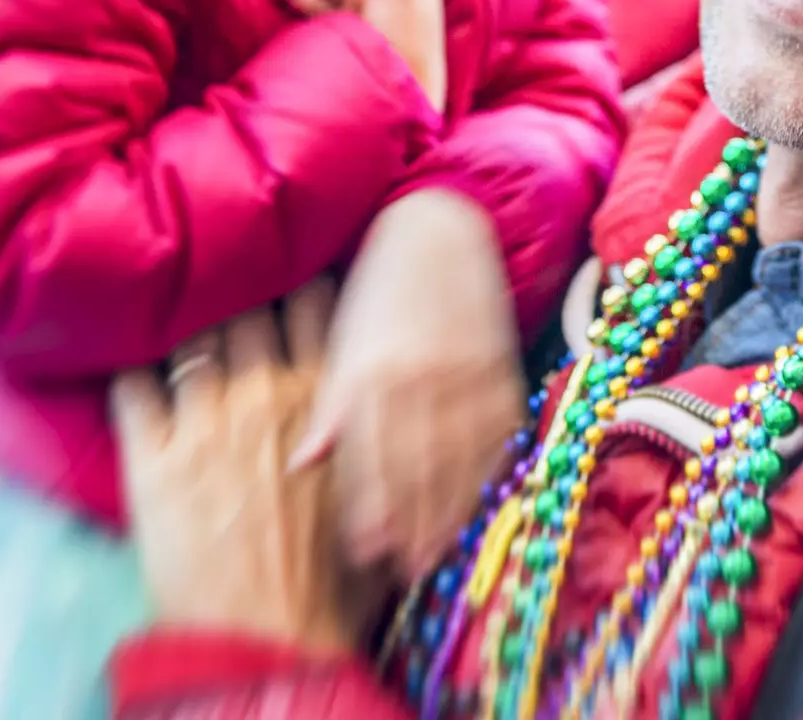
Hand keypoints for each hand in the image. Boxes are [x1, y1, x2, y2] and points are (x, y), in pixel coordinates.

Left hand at [111, 281, 363, 652]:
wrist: (270, 637)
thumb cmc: (334, 576)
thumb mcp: (371, 490)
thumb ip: (371, 433)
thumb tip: (387, 398)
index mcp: (325, 399)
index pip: (317, 306)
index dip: (305, 282)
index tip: (297, 272)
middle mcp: (266, 395)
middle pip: (250, 309)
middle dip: (242, 291)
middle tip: (233, 283)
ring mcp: (205, 422)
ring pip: (192, 337)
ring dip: (187, 323)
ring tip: (179, 312)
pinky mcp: (150, 457)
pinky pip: (131, 386)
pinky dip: (128, 368)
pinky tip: (128, 360)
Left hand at [291, 189, 527, 577]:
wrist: (439, 230)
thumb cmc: (378, 289)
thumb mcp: (345, 341)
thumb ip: (329, 404)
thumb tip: (303, 464)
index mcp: (372, 370)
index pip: (370, 454)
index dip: (368, 506)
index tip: (361, 552)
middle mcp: (421, 375)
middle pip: (416, 465)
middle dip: (408, 522)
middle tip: (399, 570)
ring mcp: (466, 372)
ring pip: (459, 456)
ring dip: (448, 508)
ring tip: (435, 553)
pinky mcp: (499, 366)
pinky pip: (496, 432)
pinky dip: (487, 470)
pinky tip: (476, 501)